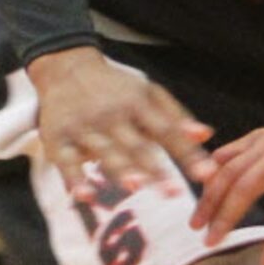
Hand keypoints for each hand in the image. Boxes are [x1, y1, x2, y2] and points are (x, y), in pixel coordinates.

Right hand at [28, 47, 214, 201]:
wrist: (65, 68)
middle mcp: (110, 115)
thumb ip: (177, 117)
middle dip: (155, 169)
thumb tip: (207, 135)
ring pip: (104, 151)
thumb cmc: (116, 88)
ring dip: (119, 169)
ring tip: (135, 186)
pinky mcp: (56, 138)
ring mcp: (82, 126)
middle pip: (136, 145)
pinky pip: (65, 161)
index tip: (207, 174)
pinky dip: (74, 178)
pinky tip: (85, 196)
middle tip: (174, 193)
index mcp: (137, 103)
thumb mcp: (149, 94)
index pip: (167, 130)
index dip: (187, 153)